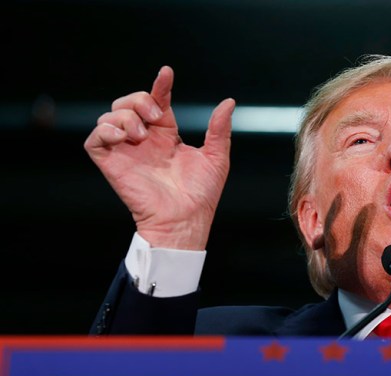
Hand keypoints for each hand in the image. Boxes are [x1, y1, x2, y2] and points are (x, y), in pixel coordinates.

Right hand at [84, 66, 234, 249]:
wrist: (186, 219)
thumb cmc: (201, 195)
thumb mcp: (216, 158)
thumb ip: (219, 129)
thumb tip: (228, 103)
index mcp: (166, 136)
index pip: (157, 102)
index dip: (159, 86)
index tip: (167, 74)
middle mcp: (144, 141)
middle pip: (128, 103)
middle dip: (139, 100)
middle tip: (158, 118)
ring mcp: (126, 151)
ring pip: (109, 116)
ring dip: (125, 116)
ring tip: (142, 135)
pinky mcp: (111, 164)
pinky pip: (94, 139)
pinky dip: (105, 130)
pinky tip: (124, 137)